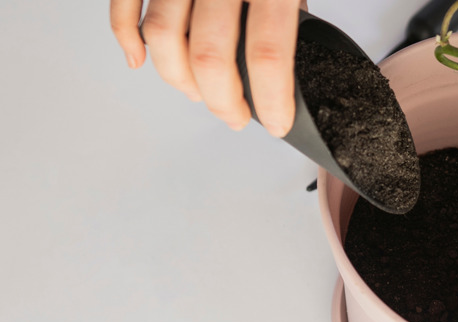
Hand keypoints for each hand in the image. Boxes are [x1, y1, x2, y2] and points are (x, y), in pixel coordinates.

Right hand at [110, 0, 306, 136]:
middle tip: (236, 117)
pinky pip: (123, 6)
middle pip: (210, 57)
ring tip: (196, 93)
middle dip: (222, 102)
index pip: (268, 55)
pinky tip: (139, 60)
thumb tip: (282, 75)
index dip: (272, 100)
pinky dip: (125, 36)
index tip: (277, 124)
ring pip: (162, 37)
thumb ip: (285, 18)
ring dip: (178, 78)